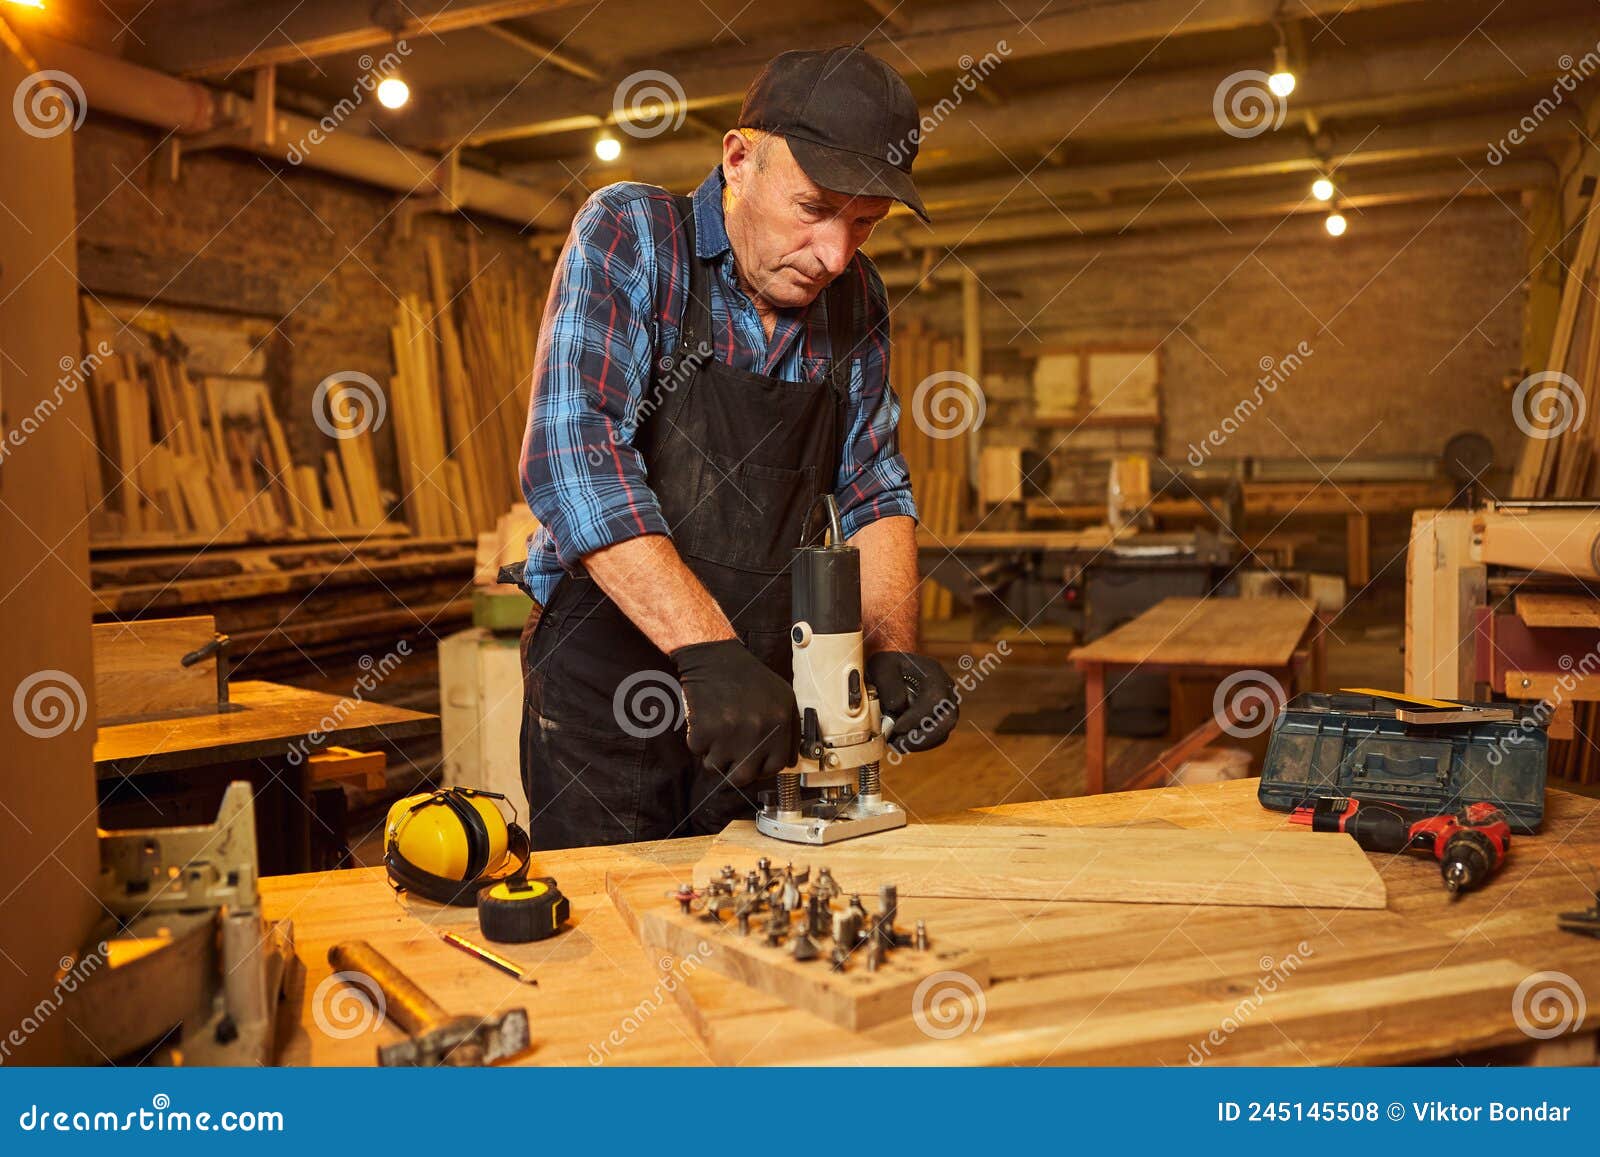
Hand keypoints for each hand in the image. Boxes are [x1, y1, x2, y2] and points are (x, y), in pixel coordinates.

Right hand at [670, 640, 799, 785]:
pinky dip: (697, 739)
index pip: (775, 767)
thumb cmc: (748, 677)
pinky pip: (697, 750)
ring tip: (716, 732)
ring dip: (713, 754)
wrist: (715, 657)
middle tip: (729, 757)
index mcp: (780, 723)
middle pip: (744, 776)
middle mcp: (758, 730)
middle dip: (734, 770)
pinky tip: (705, 720)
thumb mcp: (783, 697)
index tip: (753, 763)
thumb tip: (787, 761)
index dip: (761, 768)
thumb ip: (790, 731)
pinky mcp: (705, 729)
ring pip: (716, 767)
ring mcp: (730, 732)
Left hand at [866, 651, 957, 752]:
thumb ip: (889, 686)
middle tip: (899, 744)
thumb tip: (898, 708)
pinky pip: (938, 736)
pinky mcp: (941, 717)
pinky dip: (921, 743)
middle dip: (923, 737)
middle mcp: (946, 689)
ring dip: (921, 743)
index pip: (935, 699)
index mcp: (934, 673)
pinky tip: (902, 741)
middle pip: (947, 719)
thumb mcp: (882, 667)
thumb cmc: (887, 665)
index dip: (917, 717)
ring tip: (897, 744)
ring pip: (944, 731)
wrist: (894, 666)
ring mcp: (946, 704)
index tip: (897, 727)